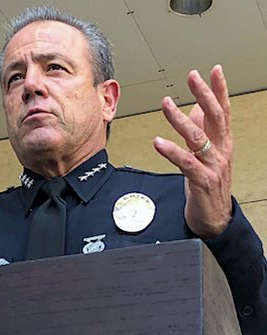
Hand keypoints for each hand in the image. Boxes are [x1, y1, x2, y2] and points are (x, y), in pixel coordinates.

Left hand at [153, 65, 232, 238]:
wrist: (214, 218)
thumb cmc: (208, 186)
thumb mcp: (207, 155)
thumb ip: (203, 131)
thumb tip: (196, 109)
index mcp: (222, 142)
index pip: (223, 111)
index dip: (219, 90)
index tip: (213, 70)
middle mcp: (221, 151)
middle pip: (215, 117)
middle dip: (204, 94)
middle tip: (192, 77)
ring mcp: (212, 166)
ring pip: (198, 137)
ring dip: (180, 119)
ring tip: (166, 104)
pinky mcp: (201, 181)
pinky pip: (186, 163)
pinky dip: (171, 151)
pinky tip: (158, 142)